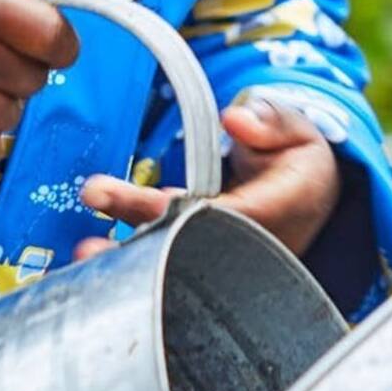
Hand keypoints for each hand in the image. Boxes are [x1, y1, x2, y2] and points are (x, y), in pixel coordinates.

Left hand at [76, 94, 341, 259]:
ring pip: (170, 270)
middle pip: (183, 253)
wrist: (309, 202)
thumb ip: (271, 121)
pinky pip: (164, 269)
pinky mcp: (203, 266)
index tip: (118, 195)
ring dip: (124, 266)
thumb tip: (234, 121)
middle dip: (135, 250)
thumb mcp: (299, 133)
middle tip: (85, 245)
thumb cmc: (297, 163)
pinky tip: (90, 265)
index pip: (211, 216)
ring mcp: (223, 265)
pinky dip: (128, 267)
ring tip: (81, 257)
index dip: (161, 210)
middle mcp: (244, 250)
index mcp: (272, 216)